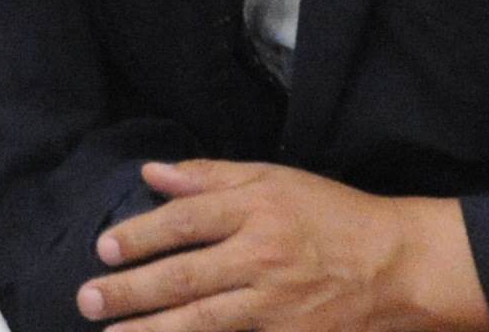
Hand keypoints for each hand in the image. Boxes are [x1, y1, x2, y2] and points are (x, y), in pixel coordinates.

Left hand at [81, 162, 483, 329]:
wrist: (399, 266)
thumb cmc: (334, 216)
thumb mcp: (276, 178)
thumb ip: (212, 177)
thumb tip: (154, 173)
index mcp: (257, 211)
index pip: (184, 222)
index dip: (140, 235)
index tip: (103, 249)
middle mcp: (262, 258)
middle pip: (184, 277)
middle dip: (130, 291)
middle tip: (88, 298)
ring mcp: (276, 305)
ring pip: (202, 320)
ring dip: (151, 331)